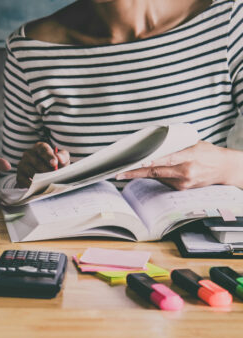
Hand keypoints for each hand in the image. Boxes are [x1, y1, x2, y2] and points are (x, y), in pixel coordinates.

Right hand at [17, 142, 69, 187]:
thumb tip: (59, 158)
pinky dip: (33, 185)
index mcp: (39, 147)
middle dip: (47, 170)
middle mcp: (28, 154)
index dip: (49, 156)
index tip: (54, 163)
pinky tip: (39, 188)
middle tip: (54, 177)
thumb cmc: (53, 166)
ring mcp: (22, 164)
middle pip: (37, 162)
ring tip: (49, 183)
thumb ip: (63, 156)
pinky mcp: (19, 176)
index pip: (43, 149)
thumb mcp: (61, 160)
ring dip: (41, 178)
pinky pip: (25, 181)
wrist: (44, 177)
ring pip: (31, 172)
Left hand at [115, 141, 242, 189]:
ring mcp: (183, 182)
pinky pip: (163, 181)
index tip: (137, 162)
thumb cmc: (208, 152)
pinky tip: (147, 172)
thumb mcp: (195, 143)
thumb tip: (156, 143)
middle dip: (135, 173)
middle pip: (156, 172)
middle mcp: (185, 171)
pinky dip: (155, 176)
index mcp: (189, 156)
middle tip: (119, 174)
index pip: (166, 159)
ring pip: (157, 178)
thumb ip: (177, 145)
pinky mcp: (181, 189)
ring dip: (141, 174)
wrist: (224, 168)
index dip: (151, 162)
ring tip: (125, 172)